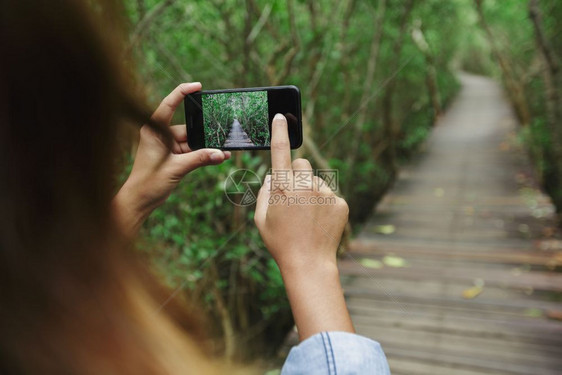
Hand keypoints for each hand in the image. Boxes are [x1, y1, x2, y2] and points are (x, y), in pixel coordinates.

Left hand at [114, 82, 230, 233]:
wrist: (139, 201)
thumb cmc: (148, 183)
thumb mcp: (176, 169)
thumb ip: (200, 159)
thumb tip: (220, 154)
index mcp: (154, 130)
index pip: (169, 105)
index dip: (183, 92)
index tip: (198, 86)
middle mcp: (160, 135)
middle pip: (188, 128)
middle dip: (204, 133)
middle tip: (221, 133)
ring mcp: (168, 146)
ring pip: (193, 142)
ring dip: (206, 148)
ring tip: (223, 151)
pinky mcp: (174, 157)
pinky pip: (192, 152)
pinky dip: (203, 155)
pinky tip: (218, 157)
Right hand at [254, 114, 352, 339]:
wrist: (309, 264)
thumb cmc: (280, 243)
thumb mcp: (262, 220)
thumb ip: (265, 193)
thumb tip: (274, 176)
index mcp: (283, 188)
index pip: (280, 152)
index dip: (280, 132)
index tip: (281, 117)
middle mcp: (305, 186)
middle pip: (302, 164)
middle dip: (297, 174)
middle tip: (294, 196)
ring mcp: (325, 194)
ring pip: (317, 180)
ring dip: (312, 191)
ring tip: (308, 217)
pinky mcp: (340, 202)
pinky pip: (330, 194)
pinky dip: (325, 204)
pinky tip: (319, 222)